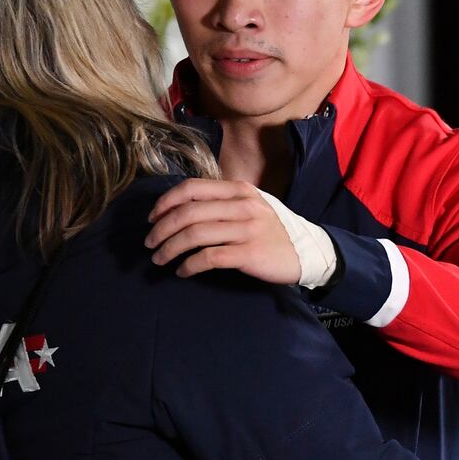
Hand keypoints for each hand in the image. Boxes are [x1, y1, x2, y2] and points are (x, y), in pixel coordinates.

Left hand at [146, 179, 301, 283]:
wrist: (308, 252)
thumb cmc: (274, 230)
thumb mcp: (253, 204)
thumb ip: (224, 202)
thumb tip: (182, 209)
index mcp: (239, 190)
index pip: (192, 188)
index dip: (166, 202)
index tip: (152, 218)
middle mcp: (242, 205)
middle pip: (188, 213)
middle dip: (161, 229)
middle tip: (149, 243)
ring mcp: (246, 229)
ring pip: (194, 235)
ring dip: (170, 248)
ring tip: (159, 259)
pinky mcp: (249, 254)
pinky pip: (209, 258)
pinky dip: (189, 265)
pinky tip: (183, 271)